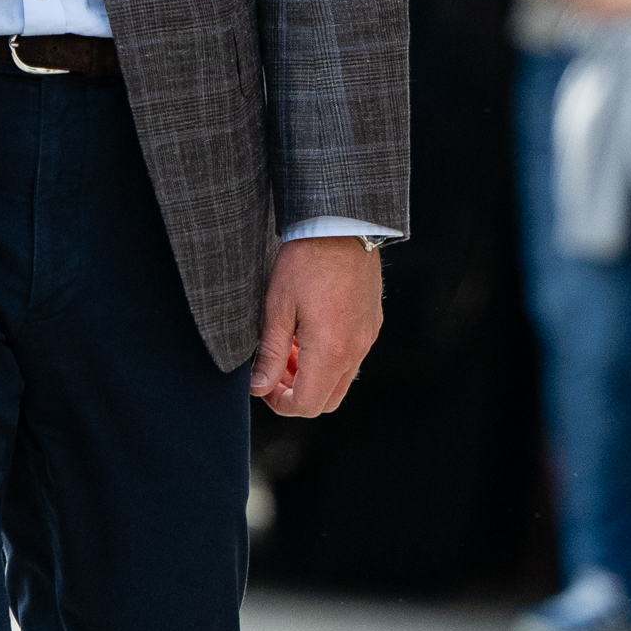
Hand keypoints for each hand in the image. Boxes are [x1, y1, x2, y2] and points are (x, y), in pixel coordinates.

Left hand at [251, 238, 382, 414]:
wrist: (342, 226)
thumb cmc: (306, 262)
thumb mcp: (277, 308)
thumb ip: (269, 353)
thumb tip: (259, 386)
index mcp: (330, 350)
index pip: (308, 404)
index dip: (280, 404)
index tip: (263, 386)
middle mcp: (355, 350)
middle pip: (327, 400)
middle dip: (297, 393)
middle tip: (274, 370)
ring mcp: (367, 338)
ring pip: (341, 380)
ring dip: (313, 376)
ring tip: (288, 348)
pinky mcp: (372, 324)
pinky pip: (352, 358)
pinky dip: (329, 359)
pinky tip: (309, 333)